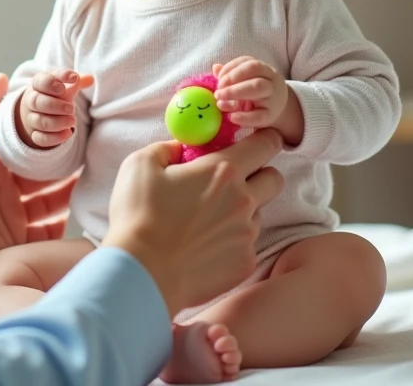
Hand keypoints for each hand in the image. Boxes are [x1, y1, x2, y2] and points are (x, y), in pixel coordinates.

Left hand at [0, 74, 77, 287]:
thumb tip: (2, 77)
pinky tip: (80, 215)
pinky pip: (47, 236)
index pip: (29, 147)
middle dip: (68, 166)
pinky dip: (64, 227)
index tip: (75, 126)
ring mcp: (11, 217)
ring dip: (71, 194)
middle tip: (94, 156)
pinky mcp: (15, 244)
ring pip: (52, 203)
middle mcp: (4, 189)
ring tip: (94, 182)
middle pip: (45, 175)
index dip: (51, 138)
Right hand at [16, 69, 93, 148]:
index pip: (41, 81)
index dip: (53, 83)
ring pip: (40, 121)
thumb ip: (76, 81)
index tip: (72, 81)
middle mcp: (32, 100)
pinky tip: (67, 134)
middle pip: (37, 102)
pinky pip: (40, 138)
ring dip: (58, 122)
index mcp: (38, 84)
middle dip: (55, 105)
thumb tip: (90, 79)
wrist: (39, 110)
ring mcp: (32, 118)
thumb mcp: (64, 84)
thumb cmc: (54, 93)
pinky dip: (54, 138)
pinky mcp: (35, 134)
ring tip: (72, 121)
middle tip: (71, 108)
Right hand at [102, 129, 284, 317]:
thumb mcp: (140, 165)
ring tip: (206, 221)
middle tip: (234, 180)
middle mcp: (243, 200)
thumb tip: (181, 147)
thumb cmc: (138, 217)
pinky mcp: (245, 262)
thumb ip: (167, 148)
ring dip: (241, 211)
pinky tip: (204, 246)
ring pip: (258, 213)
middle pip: (274, 178)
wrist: (142, 274)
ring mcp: (247, 234)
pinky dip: (232, 241)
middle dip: (261, 174)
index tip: (258, 141)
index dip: (265, 139)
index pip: (266, 144)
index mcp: (222, 171)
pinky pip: (247, 244)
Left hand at [214, 57, 303, 146]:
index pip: (249, 62)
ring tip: (220, 102)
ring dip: (236, 92)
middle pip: (255, 70)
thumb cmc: (257, 95)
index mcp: (264, 70)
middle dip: (233, 77)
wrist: (279, 112)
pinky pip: (259, 116)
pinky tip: (232, 117)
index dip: (232, 68)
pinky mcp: (270, 116)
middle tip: (217, 90)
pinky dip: (244, 117)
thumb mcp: (246, 83)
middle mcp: (271, 80)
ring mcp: (273, 97)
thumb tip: (216, 68)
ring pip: (258, 88)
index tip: (218, 78)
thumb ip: (231, 75)